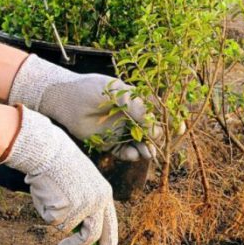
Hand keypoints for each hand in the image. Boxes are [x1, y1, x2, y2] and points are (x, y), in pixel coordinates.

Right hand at [2, 106, 117, 244]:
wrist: (48, 150)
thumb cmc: (61, 167)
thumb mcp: (82, 185)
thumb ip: (86, 208)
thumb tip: (82, 235)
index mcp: (105, 194)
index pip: (110, 225)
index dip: (109, 244)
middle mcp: (97, 201)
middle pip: (93, 235)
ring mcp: (82, 206)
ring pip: (67, 229)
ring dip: (58, 224)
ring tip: (52, 205)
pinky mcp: (66, 208)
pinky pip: (52, 221)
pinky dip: (46, 211)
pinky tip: (47, 194)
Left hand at [8, 55, 160, 160]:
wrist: (65, 99)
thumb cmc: (92, 90)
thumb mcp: (119, 94)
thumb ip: (138, 109)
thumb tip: (155, 127)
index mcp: (136, 102)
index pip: (157, 113)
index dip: (169, 122)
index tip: (178, 130)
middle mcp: (130, 117)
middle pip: (150, 132)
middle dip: (157, 140)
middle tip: (158, 146)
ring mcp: (120, 130)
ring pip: (138, 144)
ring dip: (145, 150)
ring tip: (147, 154)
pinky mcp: (108, 143)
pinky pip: (123, 152)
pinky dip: (130, 155)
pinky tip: (132, 155)